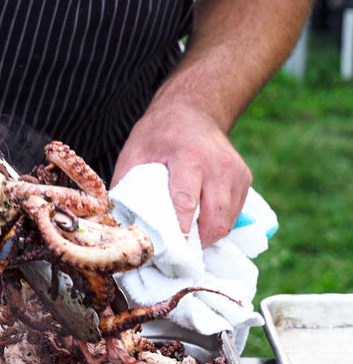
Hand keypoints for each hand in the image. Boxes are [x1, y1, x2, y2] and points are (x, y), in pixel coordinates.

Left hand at [110, 96, 251, 247]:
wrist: (193, 109)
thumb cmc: (159, 133)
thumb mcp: (135, 151)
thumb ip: (126, 185)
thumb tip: (119, 223)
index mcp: (190, 156)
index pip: (186, 203)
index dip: (177, 233)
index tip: (164, 253)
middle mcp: (219, 165)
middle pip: (214, 219)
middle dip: (195, 243)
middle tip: (174, 254)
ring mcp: (236, 173)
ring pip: (227, 222)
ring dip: (206, 238)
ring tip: (185, 241)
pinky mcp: (245, 179)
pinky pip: (233, 215)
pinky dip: (216, 226)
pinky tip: (198, 224)